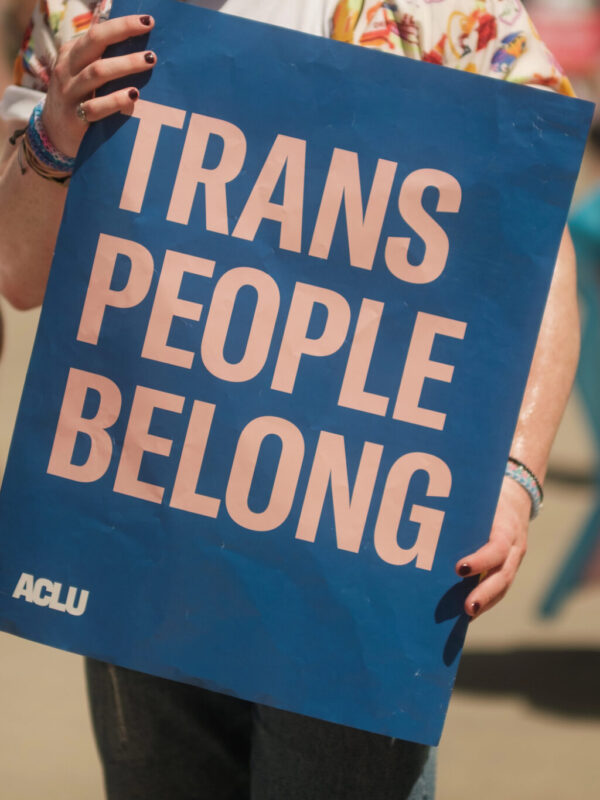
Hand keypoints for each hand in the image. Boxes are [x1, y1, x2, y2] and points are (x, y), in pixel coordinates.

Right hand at [42, 14, 157, 157]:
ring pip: (97, 72)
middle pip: (95, 42)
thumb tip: (139, 48)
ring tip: (148, 60)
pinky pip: (95, 106)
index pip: (97, 32)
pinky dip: (116, 100)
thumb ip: (102, 61)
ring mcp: (69, 92)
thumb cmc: (78, 99)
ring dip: (125, 64)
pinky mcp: (74, 117)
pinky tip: (133, 95)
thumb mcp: (82, 74)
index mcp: (71, 54)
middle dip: (123, 32)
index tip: (148, 21)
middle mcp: (67, 69)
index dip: (122, 24)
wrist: (53, 133)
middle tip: (150, 30)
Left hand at [455, 476, 530, 617]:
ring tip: (464, 617)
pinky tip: (464, 615)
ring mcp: (513, 561)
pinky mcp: (507, 568)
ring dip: (484, 603)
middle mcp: (514, 548)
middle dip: (484, 594)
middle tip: (466, 609)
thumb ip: (461, 511)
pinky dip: (483, 602)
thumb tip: (422, 515)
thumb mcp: (480, 498)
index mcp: (507, 528)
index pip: (496, 547)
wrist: (515, 499)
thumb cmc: (487, 498)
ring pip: (502, 587)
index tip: (459, 569)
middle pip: (502, 576)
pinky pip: (498, 589)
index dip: (480, 560)